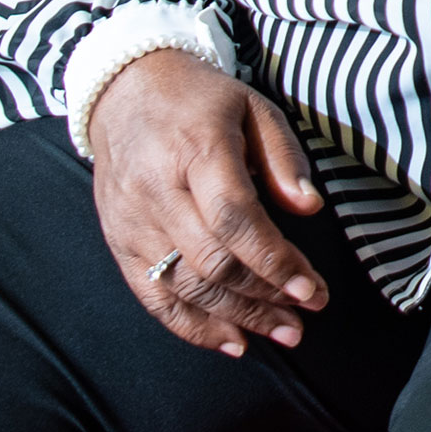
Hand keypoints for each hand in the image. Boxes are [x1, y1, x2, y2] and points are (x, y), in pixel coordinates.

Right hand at [88, 49, 329, 355]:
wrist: (125, 91)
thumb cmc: (199, 100)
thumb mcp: (254, 108)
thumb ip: (284, 158)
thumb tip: (309, 207)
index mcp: (195, 148)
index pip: (234, 218)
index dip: (274, 261)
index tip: (311, 289)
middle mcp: (157, 189)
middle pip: (211, 260)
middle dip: (264, 297)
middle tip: (304, 316)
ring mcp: (132, 220)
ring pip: (184, 285)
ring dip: (237, 317)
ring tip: (280, 331)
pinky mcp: (118, 240)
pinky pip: (153, 295)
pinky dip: (192, 326)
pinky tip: (231, 341)